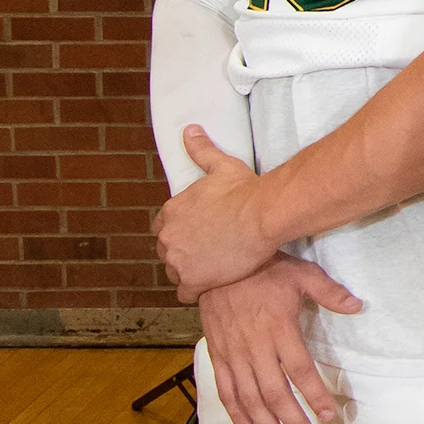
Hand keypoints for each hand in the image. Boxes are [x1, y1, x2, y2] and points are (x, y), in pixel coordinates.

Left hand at [157, 126, 279, 301]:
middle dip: (183, 253)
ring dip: (189, 272)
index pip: (162, 228)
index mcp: (171, 212)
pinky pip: (184, 293)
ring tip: (212, 269)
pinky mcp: (193, 281)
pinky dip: (196, 291)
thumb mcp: (220, 166)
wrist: (262, 215)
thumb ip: (201, 150)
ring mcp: (178, 261)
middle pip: (167, 252)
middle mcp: (167, 237)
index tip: (195, 234)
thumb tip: (190, 130)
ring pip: (175, 273)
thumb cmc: (244, 191)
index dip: (179, 232)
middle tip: (207, 252)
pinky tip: (211, 285)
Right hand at [196, 253, 362, 423]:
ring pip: (250, 398)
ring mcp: (234, 353)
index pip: (300, 371)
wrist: (217, 260)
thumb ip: (329, 292)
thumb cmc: (264, 266)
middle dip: (292, 421)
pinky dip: (235, 414)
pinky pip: (225, 390)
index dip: (314, 396)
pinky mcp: (218, 354)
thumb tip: (358, 306)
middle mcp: (255, 346)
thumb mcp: (301, 273)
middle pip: (275, 393)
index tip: (328, 414)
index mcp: (279, 329)